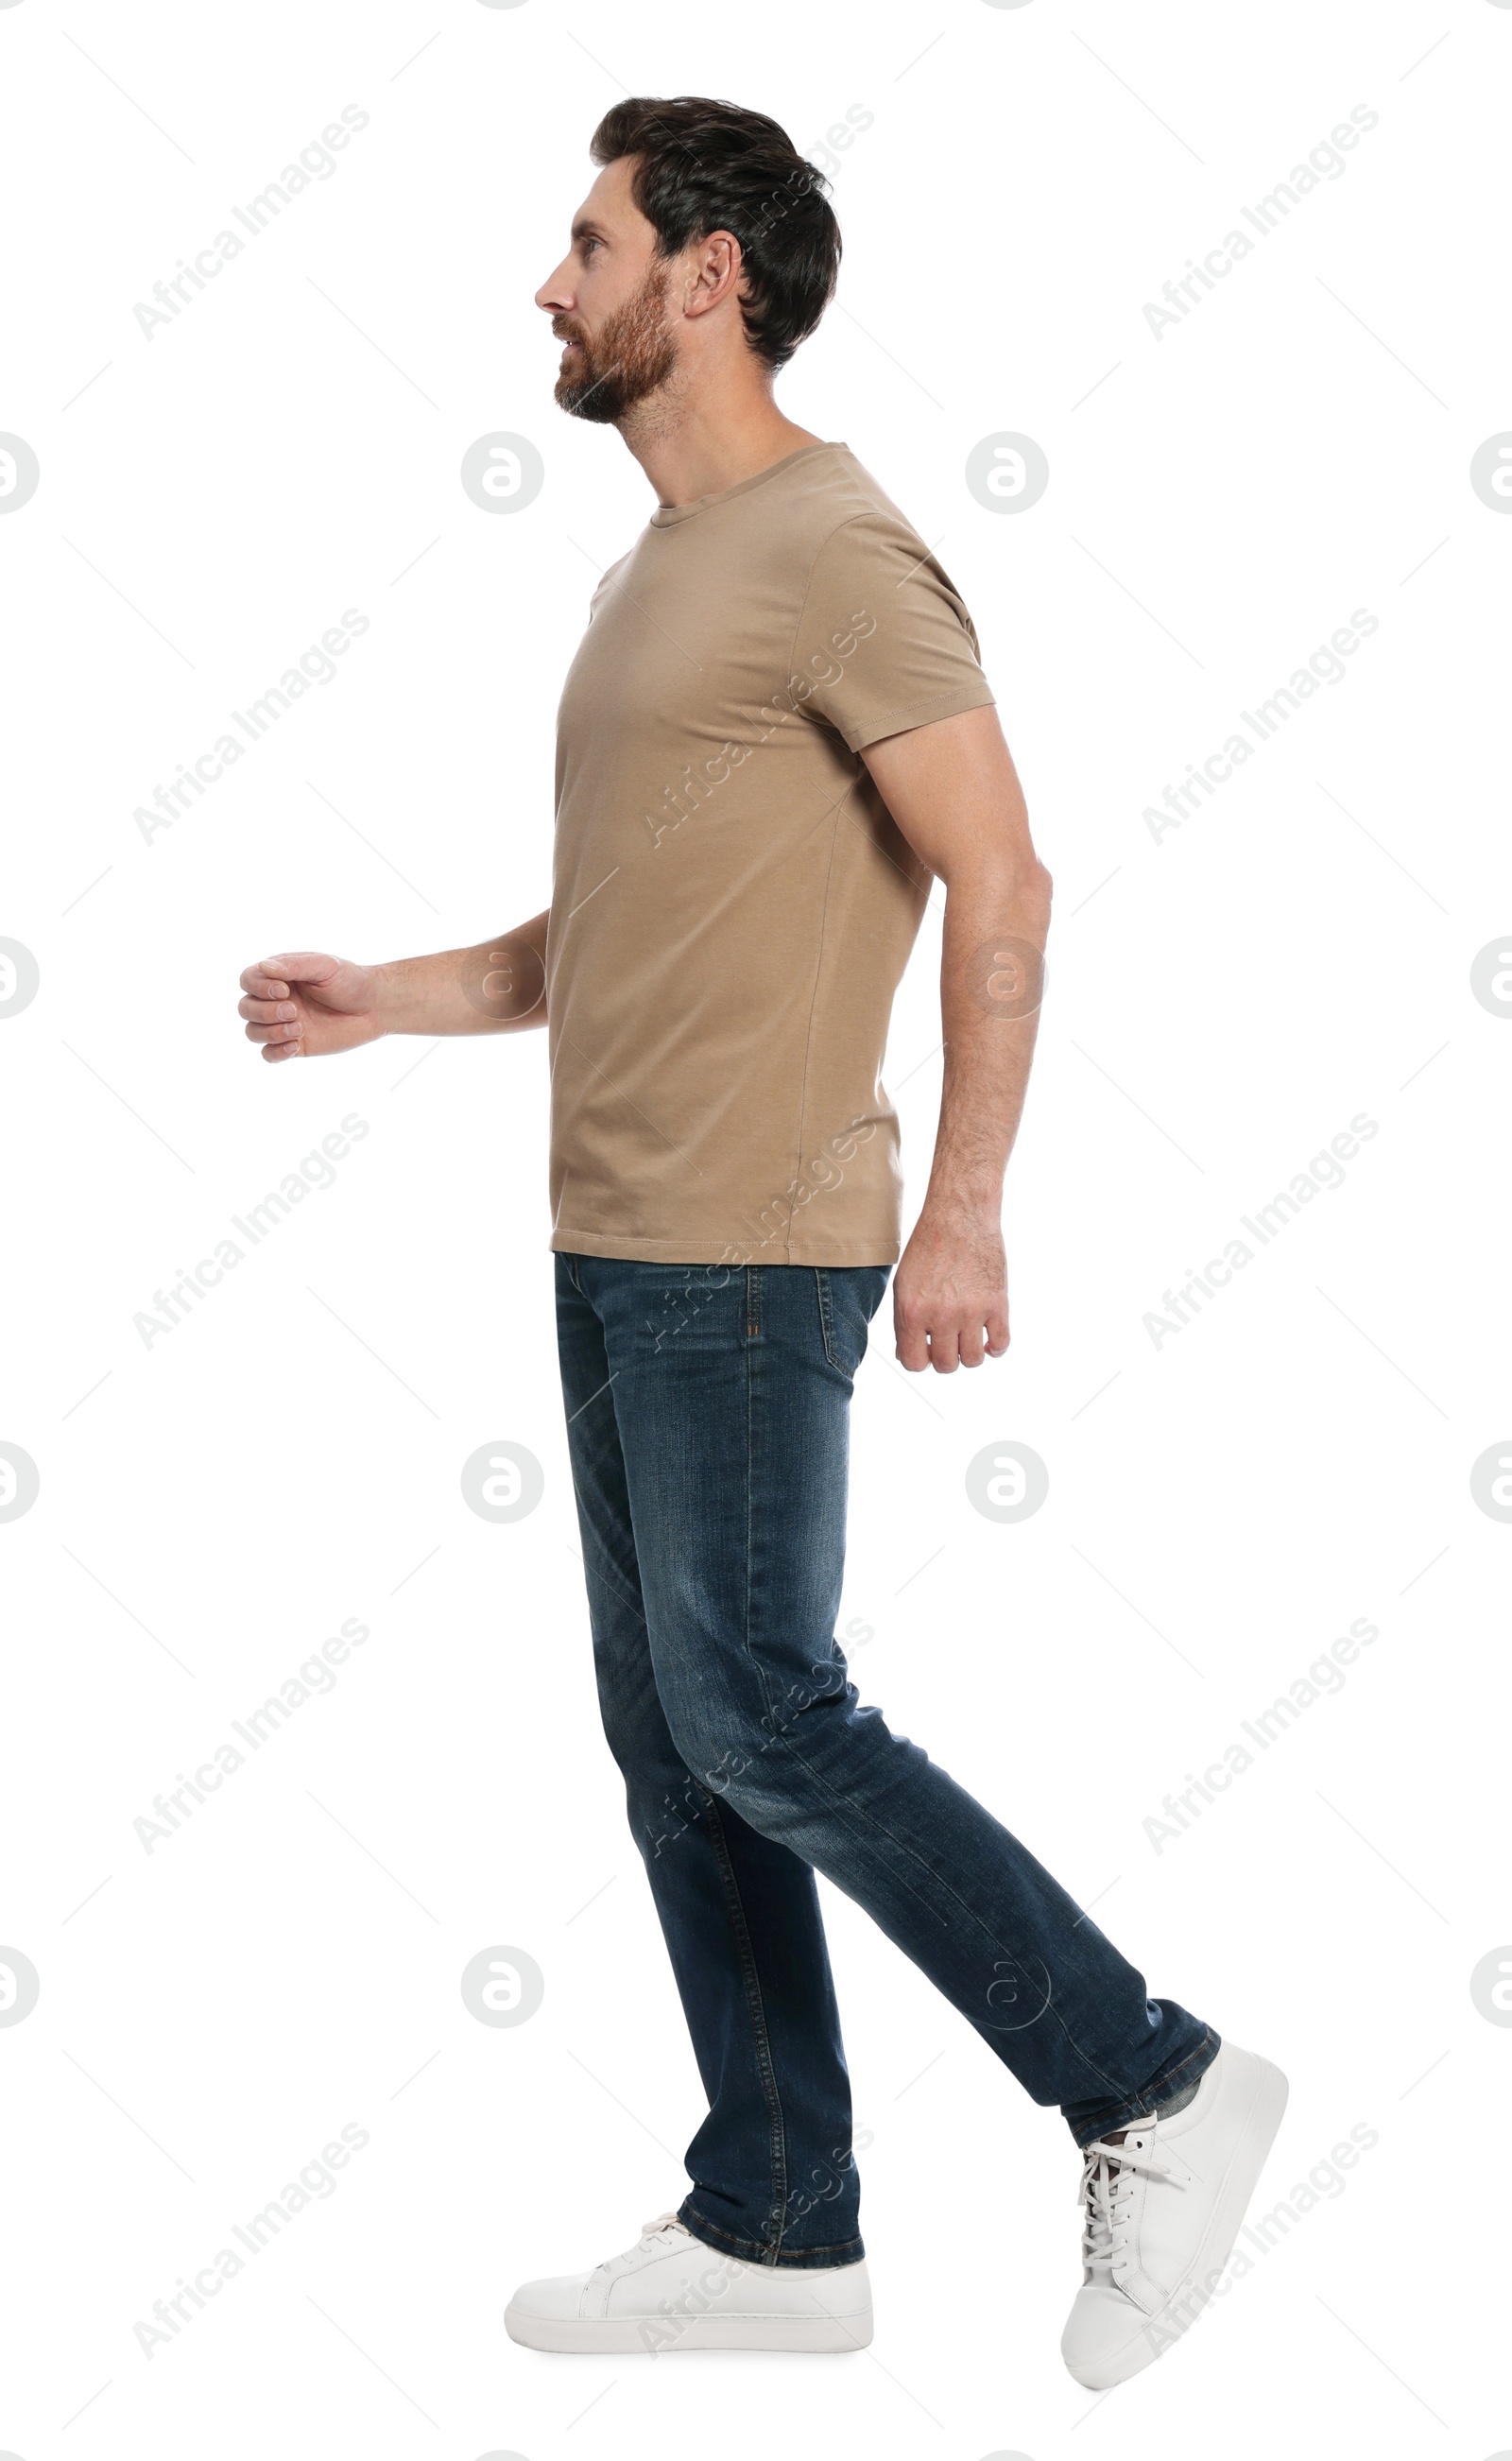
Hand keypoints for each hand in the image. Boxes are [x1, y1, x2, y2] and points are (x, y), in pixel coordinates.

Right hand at [237, 952, 384, 1062]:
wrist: (375, 1007)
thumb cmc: (350, 981)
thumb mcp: (323, 966)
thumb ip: (294, 966)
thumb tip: (264, 966)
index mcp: (279, 976)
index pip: (247, 980)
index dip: (258, 987)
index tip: (284, 990)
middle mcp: (276, 1000)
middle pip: (246, 1008)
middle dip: (264, 1012)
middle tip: (293, 1010)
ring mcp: (284, 1023)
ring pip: (253, 1032)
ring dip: (270, 1032)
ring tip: (300, 1028)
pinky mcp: (295, 1044)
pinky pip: (269, 1054)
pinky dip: (276, 1052)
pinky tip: (296, 1045)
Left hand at [893, 1204, 1008, 1372]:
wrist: (959, 1216)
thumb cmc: (928, 1247)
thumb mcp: (904, 1284)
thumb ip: (904, 1321)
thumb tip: (907, 1353)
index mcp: (913, 1311)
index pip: (914, 1363)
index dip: (920, 1359)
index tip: (926, 1349)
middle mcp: (942, 1315)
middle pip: (946, 1365)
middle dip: (945, 1356)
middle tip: (947, 1339)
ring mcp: (972, 1311)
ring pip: (973, 1360)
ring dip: (969, 1352)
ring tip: (967, 1335)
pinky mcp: (997, 1303)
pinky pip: (1002, 1344)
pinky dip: (996, 1347)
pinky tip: (988, 1336)